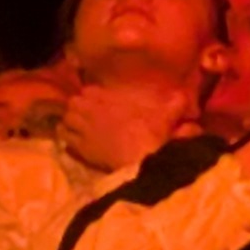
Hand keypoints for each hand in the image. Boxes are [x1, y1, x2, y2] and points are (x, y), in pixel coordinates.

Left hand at [61, 72, 192, 176]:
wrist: (142, 159)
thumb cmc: (154, 134)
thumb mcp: (168, 114)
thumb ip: (176, 102)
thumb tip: (185, 96)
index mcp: (109, 96)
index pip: (90, 90)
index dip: (92, 97)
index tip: (98, 104)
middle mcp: (91, 107)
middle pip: (75, 101)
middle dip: (79, 107)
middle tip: (87, 117)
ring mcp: (83, 126)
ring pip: (67, 116)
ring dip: (71, 121)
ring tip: (77, 128)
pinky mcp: (79, 145)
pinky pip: (64, 136)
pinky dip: (66, 136)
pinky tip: (72, 141)